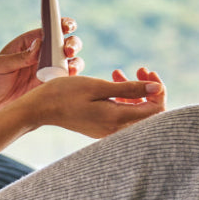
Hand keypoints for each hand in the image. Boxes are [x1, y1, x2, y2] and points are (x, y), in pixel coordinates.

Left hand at [0, 18, 82, 112]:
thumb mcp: (0, 66)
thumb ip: (20, 56)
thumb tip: (39, 44)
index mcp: (30, 43)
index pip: (50, 29)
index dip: (62, 24)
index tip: (67, 27)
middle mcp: (43, 55)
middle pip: (66, 44)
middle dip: (72, 44)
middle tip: (68, 51)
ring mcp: (49, 71)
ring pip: (71, 61)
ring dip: (76, 62)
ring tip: (70, 68)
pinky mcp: (52, 87)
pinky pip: (68, 80)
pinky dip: (73, 78)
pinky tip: (70, 79)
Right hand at [28, 71, 164, 137]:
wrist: (40, 108)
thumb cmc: (65, 94)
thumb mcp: (98, 86)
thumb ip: (129, 89)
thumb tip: (157, 88)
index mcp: (117, 119)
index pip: (155, 109)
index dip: (158, 90)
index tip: (148, 72)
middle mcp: (116, 129)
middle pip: (149, 113)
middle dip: (149, 89)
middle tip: (141, 69)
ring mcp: (108, 130)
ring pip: (135, 112)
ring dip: (135, 92)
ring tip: (121, 72)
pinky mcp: (102, 127)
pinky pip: (122, 114)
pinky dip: (123, 98)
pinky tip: (113, 82)